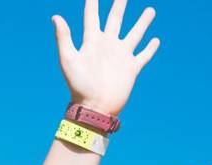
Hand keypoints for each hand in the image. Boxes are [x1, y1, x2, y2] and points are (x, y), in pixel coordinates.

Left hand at [52, 0, 159, 114]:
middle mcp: (107, 45)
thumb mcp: (68, 59)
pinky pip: (143, 55)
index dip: (92, 1)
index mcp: (92, 41)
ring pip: (135, 34)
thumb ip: (64, 37)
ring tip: (150, 10)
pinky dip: (150, 48)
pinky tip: (156, 40)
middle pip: (115, 19)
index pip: (92, 15)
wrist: (94, 107)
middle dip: (120, 5)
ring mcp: (121, 56)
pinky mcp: (132, 68)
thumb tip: (55, 16)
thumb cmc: (78, 85)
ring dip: (142, 22)